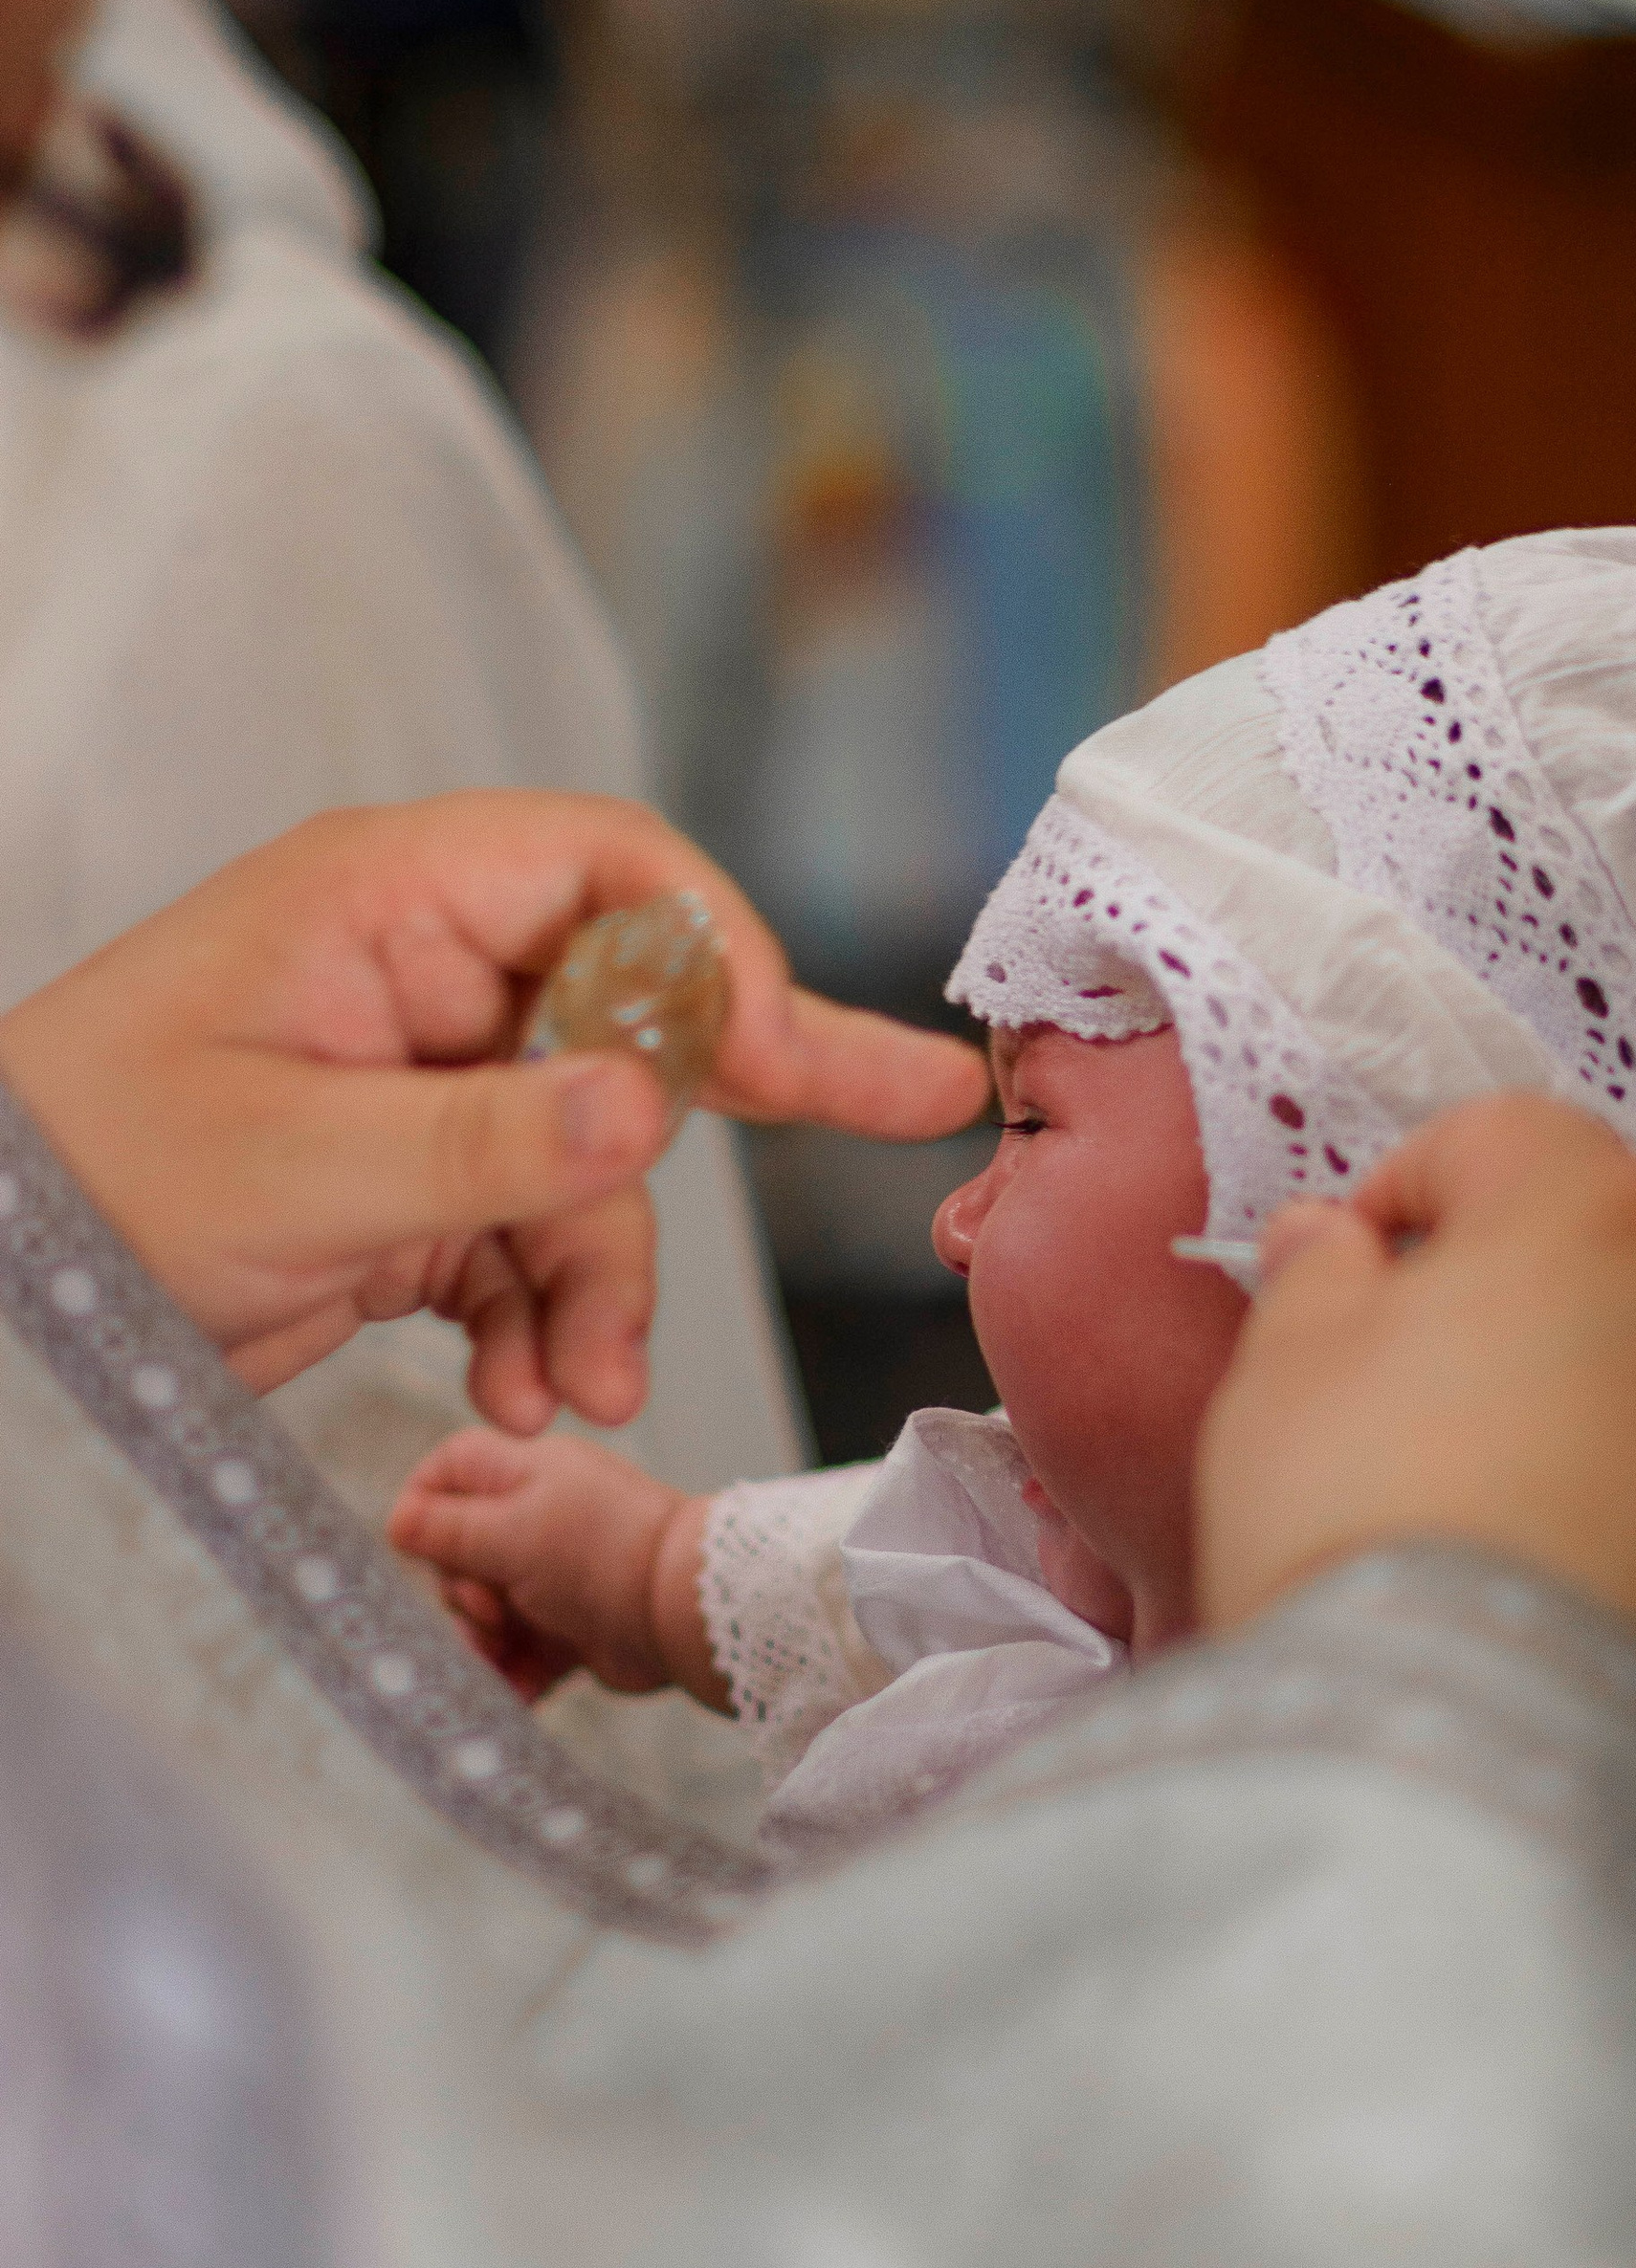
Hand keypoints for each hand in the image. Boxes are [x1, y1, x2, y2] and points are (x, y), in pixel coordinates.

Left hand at [0, 792, 982, 1417]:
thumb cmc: (74, 1187)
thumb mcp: (292, 1168)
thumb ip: (484, 1142)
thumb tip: (646, 1103)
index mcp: (385, 904)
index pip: (607, 872)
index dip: (711, 954)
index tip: (770, 1064)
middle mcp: (422, 980)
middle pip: (638, 1005)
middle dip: (759, 1086)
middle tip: (919, 1103)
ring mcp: (421, 1089)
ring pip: (594, 1163)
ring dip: (602, 1281)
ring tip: (577, 1392)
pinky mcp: (409, 1191)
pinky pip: (533, 1241)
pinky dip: (542, 1322)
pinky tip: (521, 1396)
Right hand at [390, 1428, 716, 1707]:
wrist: (682, 1612)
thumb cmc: (603, 1554)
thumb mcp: (510, 1532)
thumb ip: (446, 1529)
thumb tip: (397, 1521)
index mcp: (527, 1476)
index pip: (450, 1469)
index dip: (423, 1502)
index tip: (416, 1544)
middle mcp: (539, 1521)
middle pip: (458, 1555)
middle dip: (460, 1592)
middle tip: (491, 1608)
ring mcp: (555, 1578)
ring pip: (486, 1614)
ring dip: (481, 1644)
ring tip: (497, 1660)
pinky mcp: (572, 1631)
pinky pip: (521, 1656)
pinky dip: (512, 1676)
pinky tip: (512, 1694)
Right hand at [1195, 1096, 1635, 1795]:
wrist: (1481, 1761)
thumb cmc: (1364, 1521)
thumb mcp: (1285, 1373)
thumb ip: (1315, 1276)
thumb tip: (1335, 1239)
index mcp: (1600, 1211)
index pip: (1501, 1137)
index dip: (1406, 1190)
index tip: (1345, 1276)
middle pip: (1606, 1248)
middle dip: (1513, 1290)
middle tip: (1409, 1386)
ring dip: (1586, 1396)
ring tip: (1481, 1498)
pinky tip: (1547, 1583)